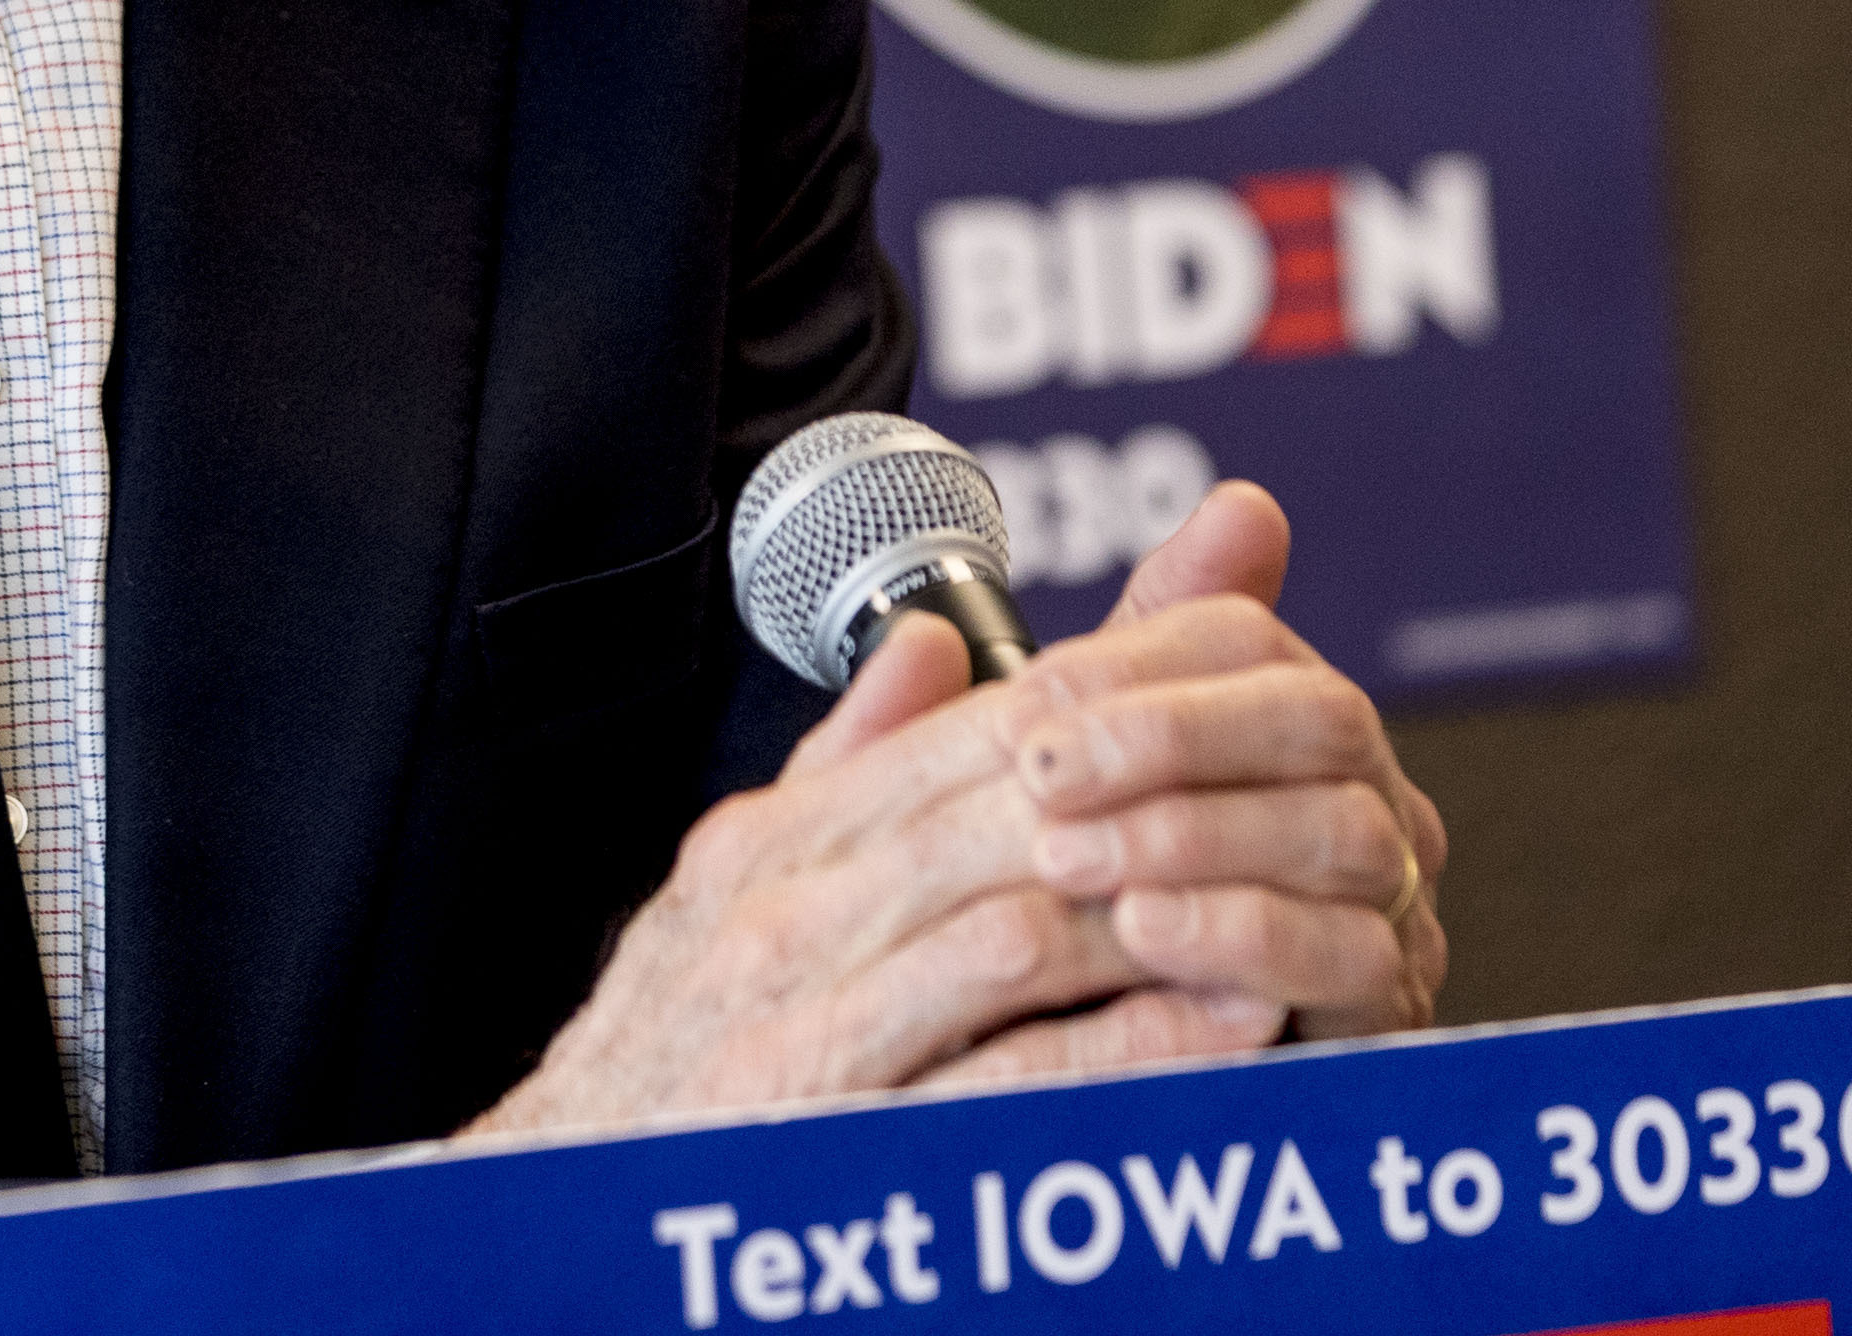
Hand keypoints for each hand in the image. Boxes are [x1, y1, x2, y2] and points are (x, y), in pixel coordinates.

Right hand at [463, 478, 1445, 1139]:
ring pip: (1022, 929)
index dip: (1116, 685)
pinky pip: (1013, 1078)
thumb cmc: (661, 1056)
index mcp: (778, 843)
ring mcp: (811, 1026)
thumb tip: (934, 642)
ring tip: (1286, 889)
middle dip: (1163, 774)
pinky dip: (1131, 1048)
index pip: (972, 729)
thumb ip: (844, 770)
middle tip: (1298, 754)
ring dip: (1165, 906)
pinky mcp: (843, 1137)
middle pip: (1010, 806)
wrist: (554, 1209)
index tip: (1238, 657)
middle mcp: (790, 916)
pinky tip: (1227, 1025)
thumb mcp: (734, 887)